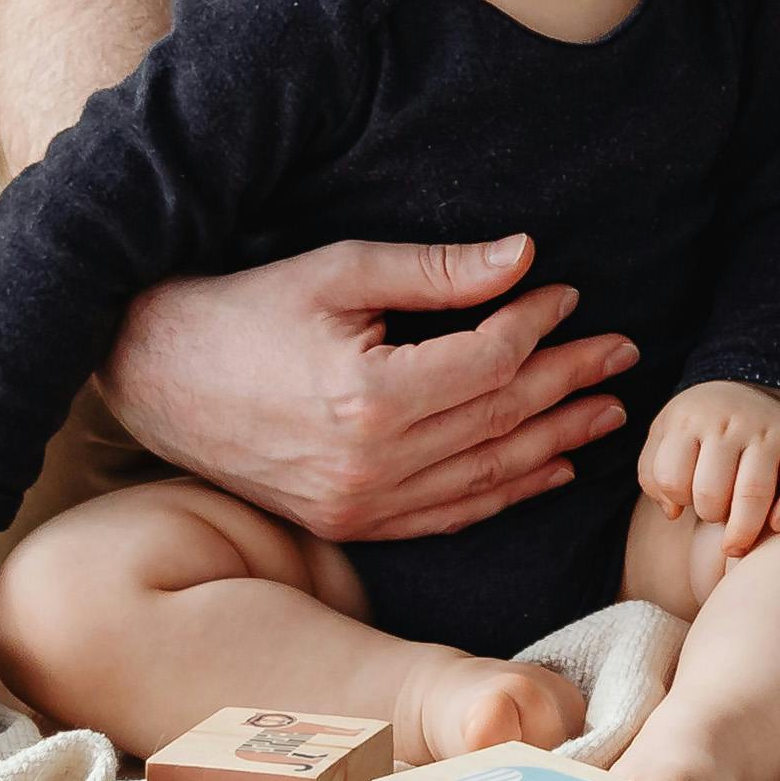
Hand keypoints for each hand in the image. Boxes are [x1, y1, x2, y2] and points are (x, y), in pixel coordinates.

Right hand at [98, 238, 636, 547]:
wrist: (156, 376)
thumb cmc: (244, 310)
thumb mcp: (338, 270)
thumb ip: (436, 270)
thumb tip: (524, 255)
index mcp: (370, 398)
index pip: (489, 361)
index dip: (540, 326)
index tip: (572, 295)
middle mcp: (370, 465)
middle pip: (500, 420)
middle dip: (570, 384)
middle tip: (623, 353)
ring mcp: (358, 506)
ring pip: (485, 476)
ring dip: (554, 443)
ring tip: (606, 413)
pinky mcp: (346, 525)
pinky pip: (446, 515)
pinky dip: (503, 492)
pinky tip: (545, 470)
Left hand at [636, 379, 779, 550]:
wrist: (745, 388)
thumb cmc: (697, 430)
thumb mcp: (663, 437)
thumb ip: (652, 475)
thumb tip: (673, 512)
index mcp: (689, 420)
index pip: (672, 479)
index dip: (676, 499)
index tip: (685, 498)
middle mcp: (730, 423)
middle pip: (711, 491)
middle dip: (709, 515)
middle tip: (714, 514)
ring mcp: (768, 431)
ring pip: (753, 492)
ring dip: (742, 529)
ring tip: (737, 540)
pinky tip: (778, 526)